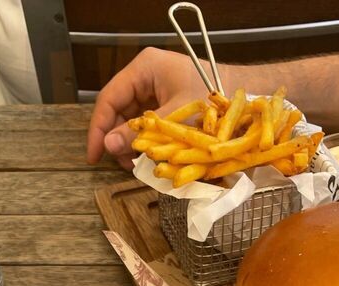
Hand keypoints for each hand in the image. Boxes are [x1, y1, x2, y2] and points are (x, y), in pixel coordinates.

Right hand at [86, 48, 210, 167]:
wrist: (244, 98)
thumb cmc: (215, 100)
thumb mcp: (174, 119)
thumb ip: (140, 133)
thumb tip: (110, 146)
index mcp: (145, 68)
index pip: (109, 98)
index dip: (99, 129)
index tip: (94, 155)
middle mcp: (146, 75)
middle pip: (118, 109)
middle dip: (117, 139)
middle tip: (122, 164)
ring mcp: (156, 88)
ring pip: (131, 118)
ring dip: (131, 143)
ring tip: (137, 164)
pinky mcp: (165, 101)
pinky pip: (146, 122)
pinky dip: (145, 141)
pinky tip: (149, 156)